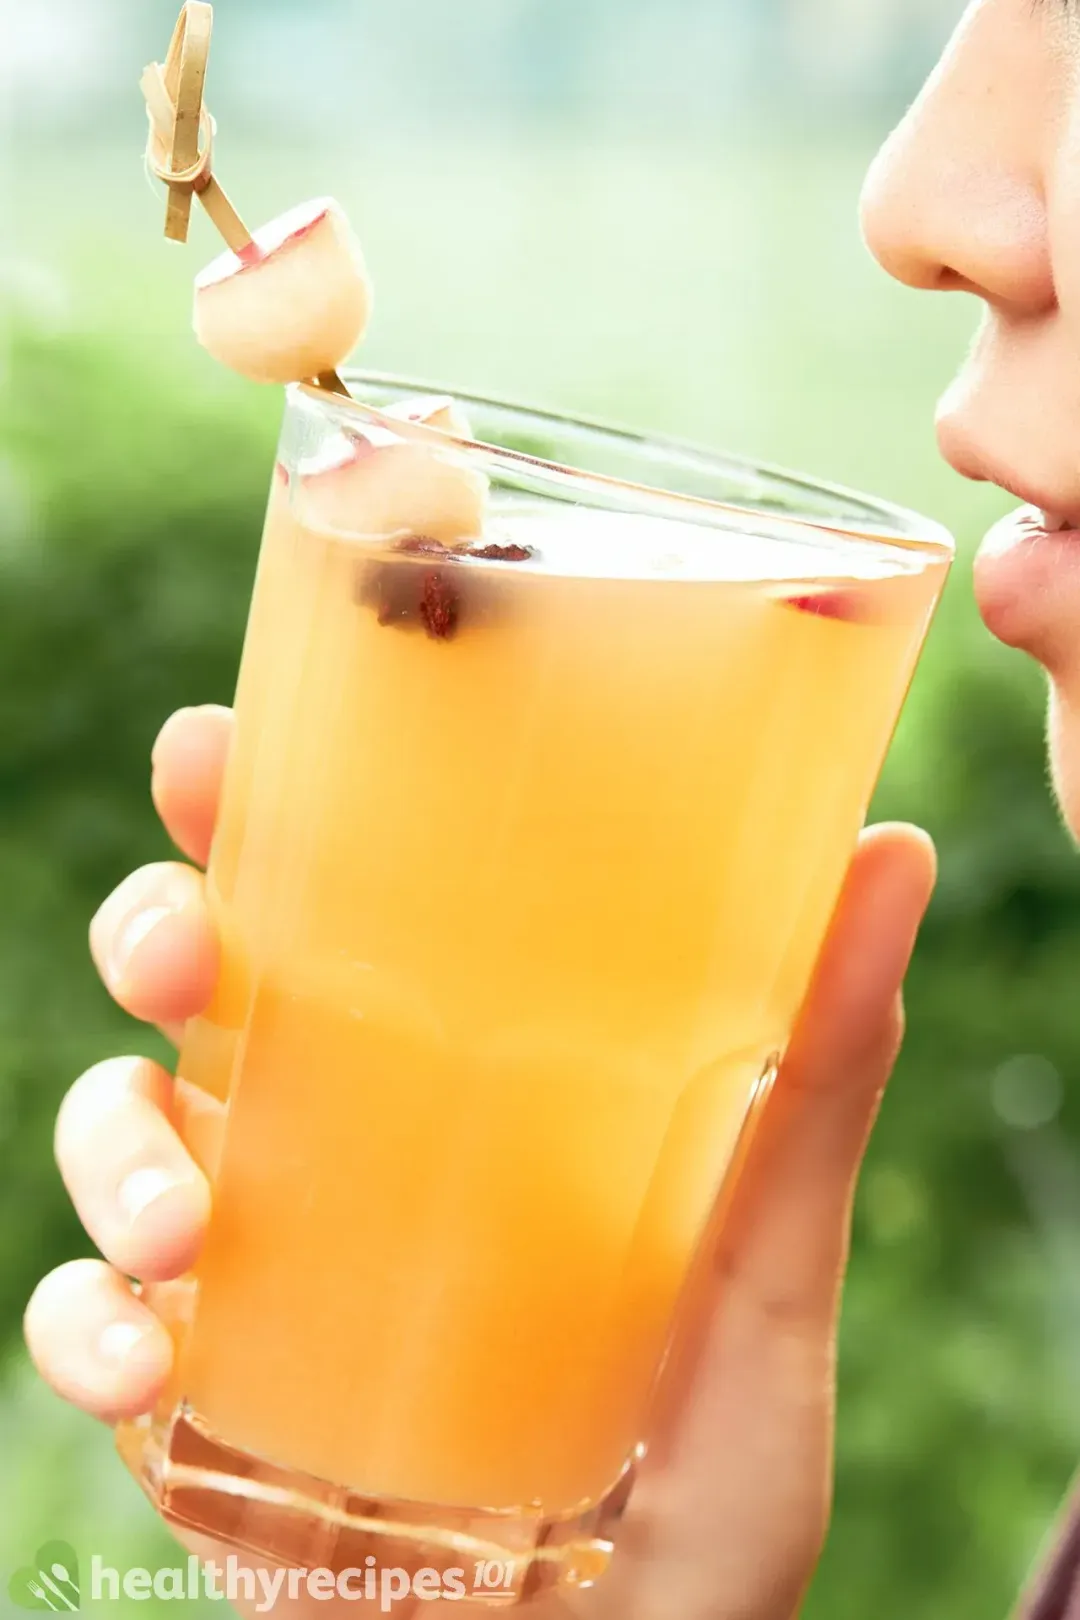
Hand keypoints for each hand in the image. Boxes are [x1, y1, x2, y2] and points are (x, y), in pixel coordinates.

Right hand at [24, 705, 935, 1619]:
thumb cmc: (698, 1521)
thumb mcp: (762, 1290)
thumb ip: (816, 1086)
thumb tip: (898, 848)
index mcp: (456, 1096)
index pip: (346, 914)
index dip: (264, 820)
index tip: (220, 755)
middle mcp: (342, 1161)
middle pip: (202, 993)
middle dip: (155, 935)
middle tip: (179, 951)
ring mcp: (260, 1279)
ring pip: (120, 1136)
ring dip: (109, 1146)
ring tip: (187, 1225)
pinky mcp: (194, 1407)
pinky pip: (87, 1328)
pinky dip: (80, 1324)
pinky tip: (142, 1354)